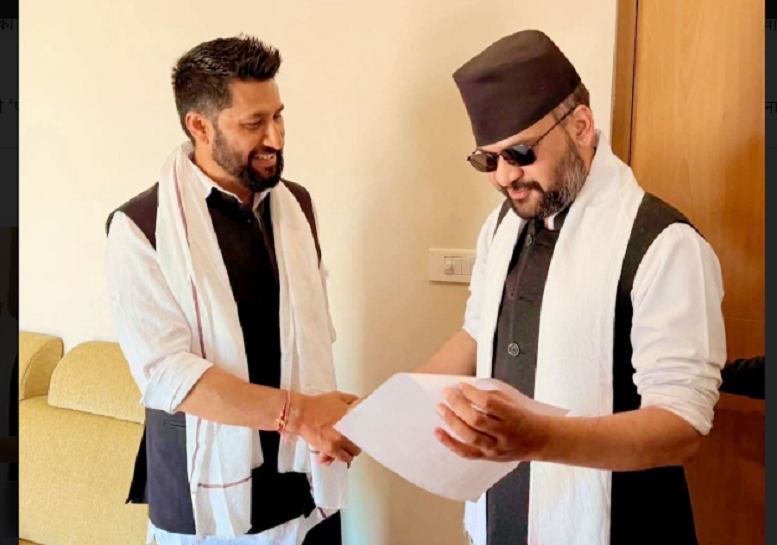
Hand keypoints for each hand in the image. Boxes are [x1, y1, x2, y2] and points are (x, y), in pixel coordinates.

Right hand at [287, 391, 361, 464]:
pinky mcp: (330, 449)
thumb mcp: (338, 397)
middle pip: (360, 442)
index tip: (364, 433)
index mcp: (351, 416)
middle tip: (354, 442)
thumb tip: (363, 403)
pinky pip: (341, 458)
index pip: (366, 428)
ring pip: (352, 453)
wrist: (301, 414)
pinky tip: (338, 456)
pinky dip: (340, 458)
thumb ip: (352, 400)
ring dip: (350, 452)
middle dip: (357, 443)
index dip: (365, 431)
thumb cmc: (318, 404)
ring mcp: (339, 441)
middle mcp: (348, 430)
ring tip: (346, 450)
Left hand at [434, 383, 549, 461]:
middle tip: (447, 393)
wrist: (539, 440)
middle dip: (458, 405)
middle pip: (476, 420)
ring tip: (440, 408)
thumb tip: (465, 391)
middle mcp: (504, 434)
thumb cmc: (523, 417)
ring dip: (452, 421)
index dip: (472, 394)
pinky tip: (438, 432)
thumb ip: (490, 396)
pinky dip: (449, 443)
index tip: (461, 385)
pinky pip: (466, 452)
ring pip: (470, 436)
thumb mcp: (512, 401)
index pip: (489, 404)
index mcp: (513, 416)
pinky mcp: (488, 457)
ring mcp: (495, 448)